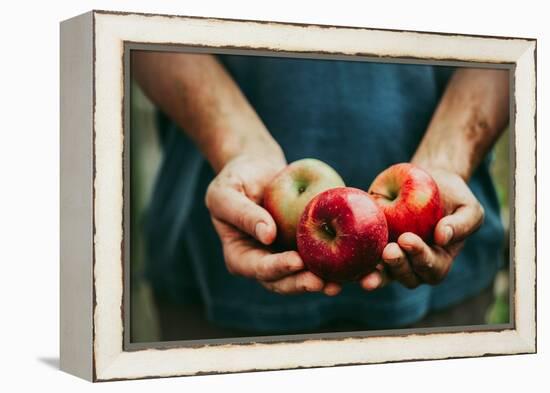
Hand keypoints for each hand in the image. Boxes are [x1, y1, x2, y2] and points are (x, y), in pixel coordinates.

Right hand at [205, 155, 341, 295]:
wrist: (257, 169)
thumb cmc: (235, 179)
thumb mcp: (226, 193)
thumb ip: (242, 214)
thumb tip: (267, 235)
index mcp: (240, 257)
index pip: (258, 268)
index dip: (277, 268)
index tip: (296, 261)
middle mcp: (263, 263)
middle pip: (283, 281)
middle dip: (303, 283)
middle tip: (323, 283)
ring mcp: (285, 257)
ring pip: (304, 276)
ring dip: (323, 282)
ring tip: (341, 283)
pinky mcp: (304, 248)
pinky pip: (320, 258)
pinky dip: (336, 264)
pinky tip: (353, 264)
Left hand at [360, 168, 483, 290]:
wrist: (428, 181)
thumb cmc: (452, 197)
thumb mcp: (468, 208)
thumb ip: (462, 224)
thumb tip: (443, 238)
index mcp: (439, 260)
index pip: (432, 268)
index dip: (420, 257)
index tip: (408, 239)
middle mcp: (415, 265)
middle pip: (407, 277)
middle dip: (398, 266)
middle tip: (389, 251)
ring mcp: (394, 259)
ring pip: (385, 275)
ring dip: (376, 275)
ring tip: (368, 269)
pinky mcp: (374, 247)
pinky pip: (365, 261)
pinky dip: (358, 264)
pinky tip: (350, 261)